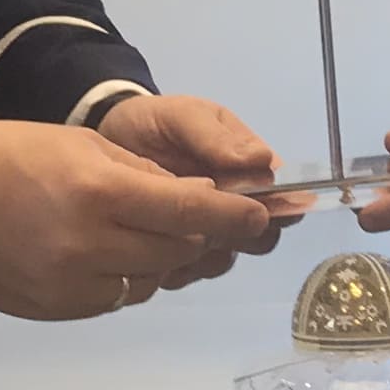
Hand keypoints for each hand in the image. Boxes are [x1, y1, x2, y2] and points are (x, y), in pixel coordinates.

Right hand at [0, 119, 276, 321]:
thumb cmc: (6, 155)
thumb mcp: (80, 145)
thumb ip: (142, 176)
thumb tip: (197, 198)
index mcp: (99, 193)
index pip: (188, 213)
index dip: (232, 217)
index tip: (261, 215)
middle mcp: (90, 245)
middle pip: (177, 253)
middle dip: (198, 235)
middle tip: (200, 217)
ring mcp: (72, 286)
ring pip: (150, 281)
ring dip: (162, 259)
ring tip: (144, 231)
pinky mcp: (57, 310)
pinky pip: (115, 298)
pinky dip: (126, 277)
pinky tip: (109, 254)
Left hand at [94, 92, 290, 262]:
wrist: (108, 135)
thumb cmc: (154, 122)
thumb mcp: (185, 116)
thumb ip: (217, 137)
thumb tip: (263, 161)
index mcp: (249, 172)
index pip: (281, 201)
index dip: (274, 211)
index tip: (251, 210)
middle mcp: (234, 207)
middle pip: (259, 238)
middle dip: (236, 236)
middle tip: (204, 221)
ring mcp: (205, 232)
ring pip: (223, 260)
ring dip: (203, 254)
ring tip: (169, 231)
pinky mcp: (174, 254)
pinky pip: (187, 272)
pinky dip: (174, 267)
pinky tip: (151, 248)